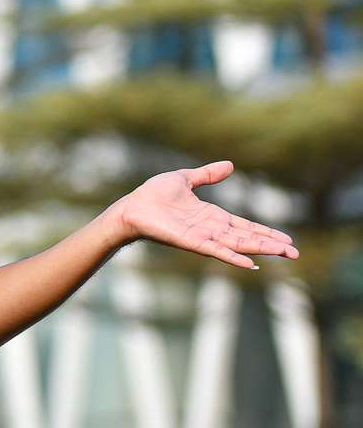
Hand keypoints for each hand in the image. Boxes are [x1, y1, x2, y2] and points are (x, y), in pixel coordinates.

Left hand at [112, 162, 297, 269]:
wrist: (132, 206)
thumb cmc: (153, 195)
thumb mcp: (185, 179)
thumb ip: (207, 175)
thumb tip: (230, 165)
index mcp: (212, 216)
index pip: (245, 226)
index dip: (265, 232)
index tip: (286, 239)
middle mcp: (211, 229)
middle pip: (247, 238)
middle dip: (271, 244)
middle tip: (294, 253)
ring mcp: (203, 237)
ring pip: (237, 244)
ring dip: (260, 249)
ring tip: (283, 254)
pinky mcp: (191, 242)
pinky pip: (215, 250)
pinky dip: (232, 256)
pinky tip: (249, 263)